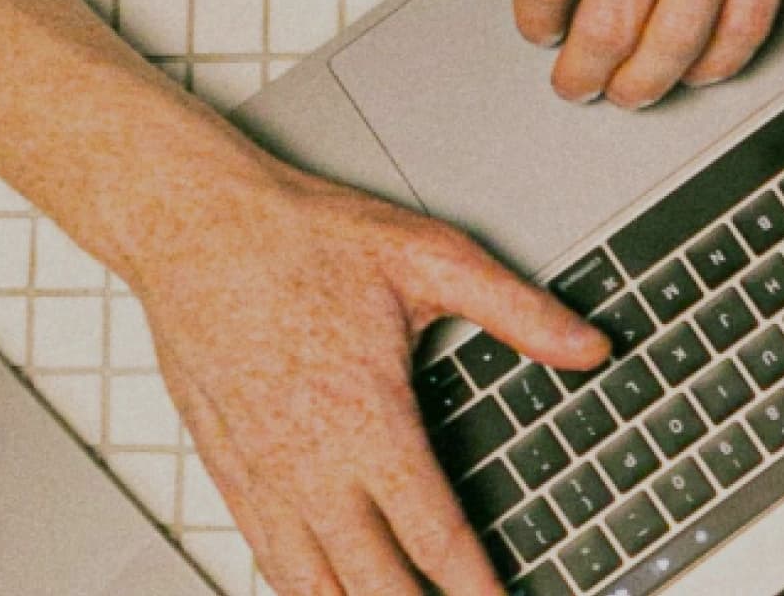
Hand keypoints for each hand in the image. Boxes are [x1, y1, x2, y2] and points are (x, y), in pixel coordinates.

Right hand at [133, 159, 608, 594]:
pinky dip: (302, 587)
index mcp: (368, 419)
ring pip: (310, 583)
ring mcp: (259, 473)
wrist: (194, 224)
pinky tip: (326, 591)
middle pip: (371, 581)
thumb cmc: (304, 236)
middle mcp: (309, 462)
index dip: (475, 587)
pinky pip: (265, 555)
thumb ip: (519, 312)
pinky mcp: (225, 466)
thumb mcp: (431, 258)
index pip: (435, 535)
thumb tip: (589, 346)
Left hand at [454, 0, 783, 108]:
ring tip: (629, 89)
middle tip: (575, 83)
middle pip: (609, 27)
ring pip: (679, 39)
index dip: (533, 22)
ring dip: (645, 83)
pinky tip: (698, 65)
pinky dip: (719, 61)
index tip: (539, 28)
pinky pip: (750, 19)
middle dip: (582, 74)